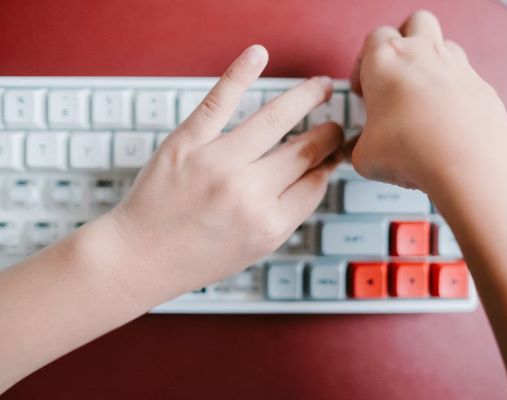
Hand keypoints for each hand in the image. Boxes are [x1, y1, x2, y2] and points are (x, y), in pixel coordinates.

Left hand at [107, 45, 342, 301]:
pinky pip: (219, 102)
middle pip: (304, 150)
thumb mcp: (253, 248)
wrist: (140, 256)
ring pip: (274, 119)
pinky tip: (258, 55)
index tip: (333, 151)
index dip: (328, 163)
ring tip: (322, 87)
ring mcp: (216, 164)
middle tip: (332, 124)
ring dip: (305, 97)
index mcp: (269, 224)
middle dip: (327, 133)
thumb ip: (288, 212)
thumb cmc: (195, 255)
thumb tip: (317, 172)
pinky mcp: (186, 143)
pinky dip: (240, 74)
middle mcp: (247, 193)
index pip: (315, 182)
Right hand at [350, 11, 506, 191]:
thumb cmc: (413, 150)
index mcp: (385, 60)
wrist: (466, 163)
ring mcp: (457, 66)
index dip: (364, 65)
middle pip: (414, 23)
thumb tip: (354, 153)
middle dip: (404, 43)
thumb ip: (356, 148)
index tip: (364, 92)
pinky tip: (446, 123)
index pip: (372, 40)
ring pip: (444, 45)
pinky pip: (466, 79)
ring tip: (421, 99)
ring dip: (432, 64)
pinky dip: (455, 94)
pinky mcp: (482, 86)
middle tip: (395, 75)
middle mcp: (423, 54)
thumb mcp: (364, 156)